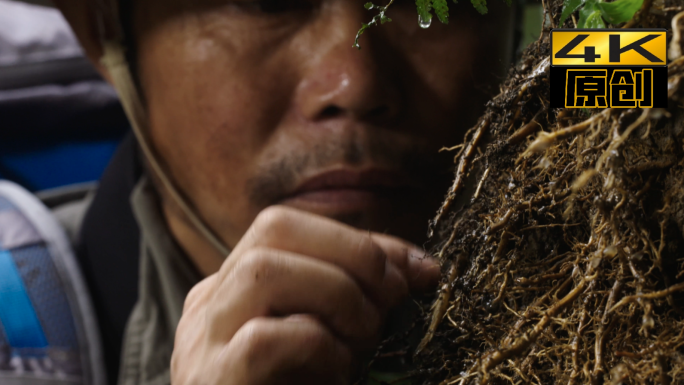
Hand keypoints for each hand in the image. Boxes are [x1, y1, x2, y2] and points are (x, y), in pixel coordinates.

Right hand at [171, 206, 438, 384]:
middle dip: (352, 251)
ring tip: (366, 337)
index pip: (289, 227)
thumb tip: (423, 269)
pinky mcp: (216, 381)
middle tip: (396, 296)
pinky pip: (264, 339)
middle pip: (272, 228)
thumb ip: (363, 299)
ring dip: (337, 293)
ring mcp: (204, 344)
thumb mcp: (337, 338)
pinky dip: (318, 345)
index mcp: (236, 290)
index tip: (417, 273)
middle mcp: (211, 306)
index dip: (359, 239)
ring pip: (261, 271)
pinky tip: (339, 373)